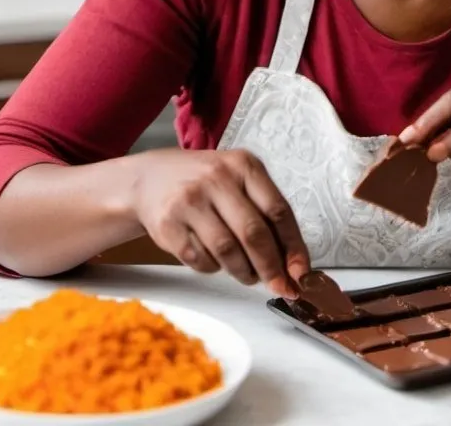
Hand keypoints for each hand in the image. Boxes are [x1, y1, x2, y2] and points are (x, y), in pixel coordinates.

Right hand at [128, 148, 309, 296]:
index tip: (302, 272)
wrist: (149, 179)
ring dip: (244, 272)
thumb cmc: (205, 182)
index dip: (293, 246)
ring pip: (227, 251)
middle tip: (280, 286)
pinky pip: (200, 259)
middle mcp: (217, 178)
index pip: (278, 210)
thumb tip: (292, 260)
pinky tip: (217, 261)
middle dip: (271, 267)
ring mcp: (190, 201)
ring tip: (249, 274)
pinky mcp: (167, 224)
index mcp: (244, 165)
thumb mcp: (238, 178)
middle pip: (253, 233)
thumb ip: (265, 211)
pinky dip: (214, 268)